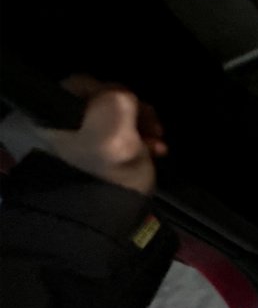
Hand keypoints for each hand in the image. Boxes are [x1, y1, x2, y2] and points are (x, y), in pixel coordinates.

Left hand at [40, 75, 166, 194]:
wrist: (104, 223)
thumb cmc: (105, 175)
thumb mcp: (113, 131)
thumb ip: (117, 100)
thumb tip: (126, 96)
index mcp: (51, 116)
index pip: (85, 84)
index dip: (116, 91)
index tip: (138, 109)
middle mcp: (57, 127)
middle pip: (103, 101)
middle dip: (135, 112)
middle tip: (153, 127)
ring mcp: (76, 144)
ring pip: (115, 119)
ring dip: (142, 127)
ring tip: (157, 143)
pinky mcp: (94, 159)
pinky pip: (119, 138)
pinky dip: (139, 141)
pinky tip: (154, 151)